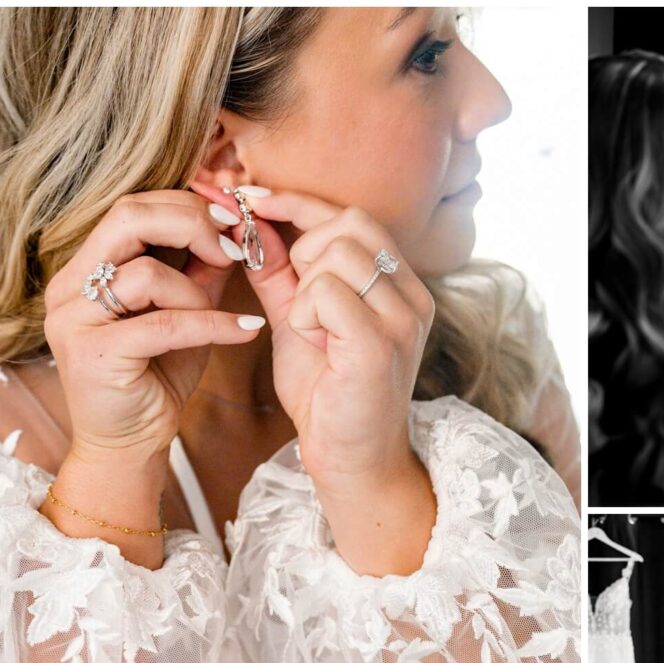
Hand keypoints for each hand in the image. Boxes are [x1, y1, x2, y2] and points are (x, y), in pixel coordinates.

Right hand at [43, 190, 263, 466]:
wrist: (129, 446)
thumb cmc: (155, 379)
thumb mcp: (184, 316)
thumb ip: (199, 274)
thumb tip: (232, 232)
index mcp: (85, 268)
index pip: (130, 206)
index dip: (186, 204)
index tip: (232, 220)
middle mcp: (69, 287)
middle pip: (128, 217)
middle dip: (192, 223)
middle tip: (234, 246)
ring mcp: (74, 320)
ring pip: (147, 274)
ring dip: (199, 292)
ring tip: (226, 319)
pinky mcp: (95, 355)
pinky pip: (164, 325)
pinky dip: (213, 325)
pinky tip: (246, 330)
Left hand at [236, 189, 434, 493]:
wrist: (351, 461)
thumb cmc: (329, 396)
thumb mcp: (299, 322)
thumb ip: (280, 273)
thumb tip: (251, 222)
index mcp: (401, 286)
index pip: (354, 216)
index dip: (298, 202)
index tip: (250, 199)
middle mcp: (412, 296)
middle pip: (351, 223)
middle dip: (305, 247)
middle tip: (298, 298)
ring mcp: (402, 319)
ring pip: (337, 253)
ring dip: (305, 288)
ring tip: (311, 329)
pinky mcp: (380, 344)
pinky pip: (328, 291)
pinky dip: (306, 313)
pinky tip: (313, 342)